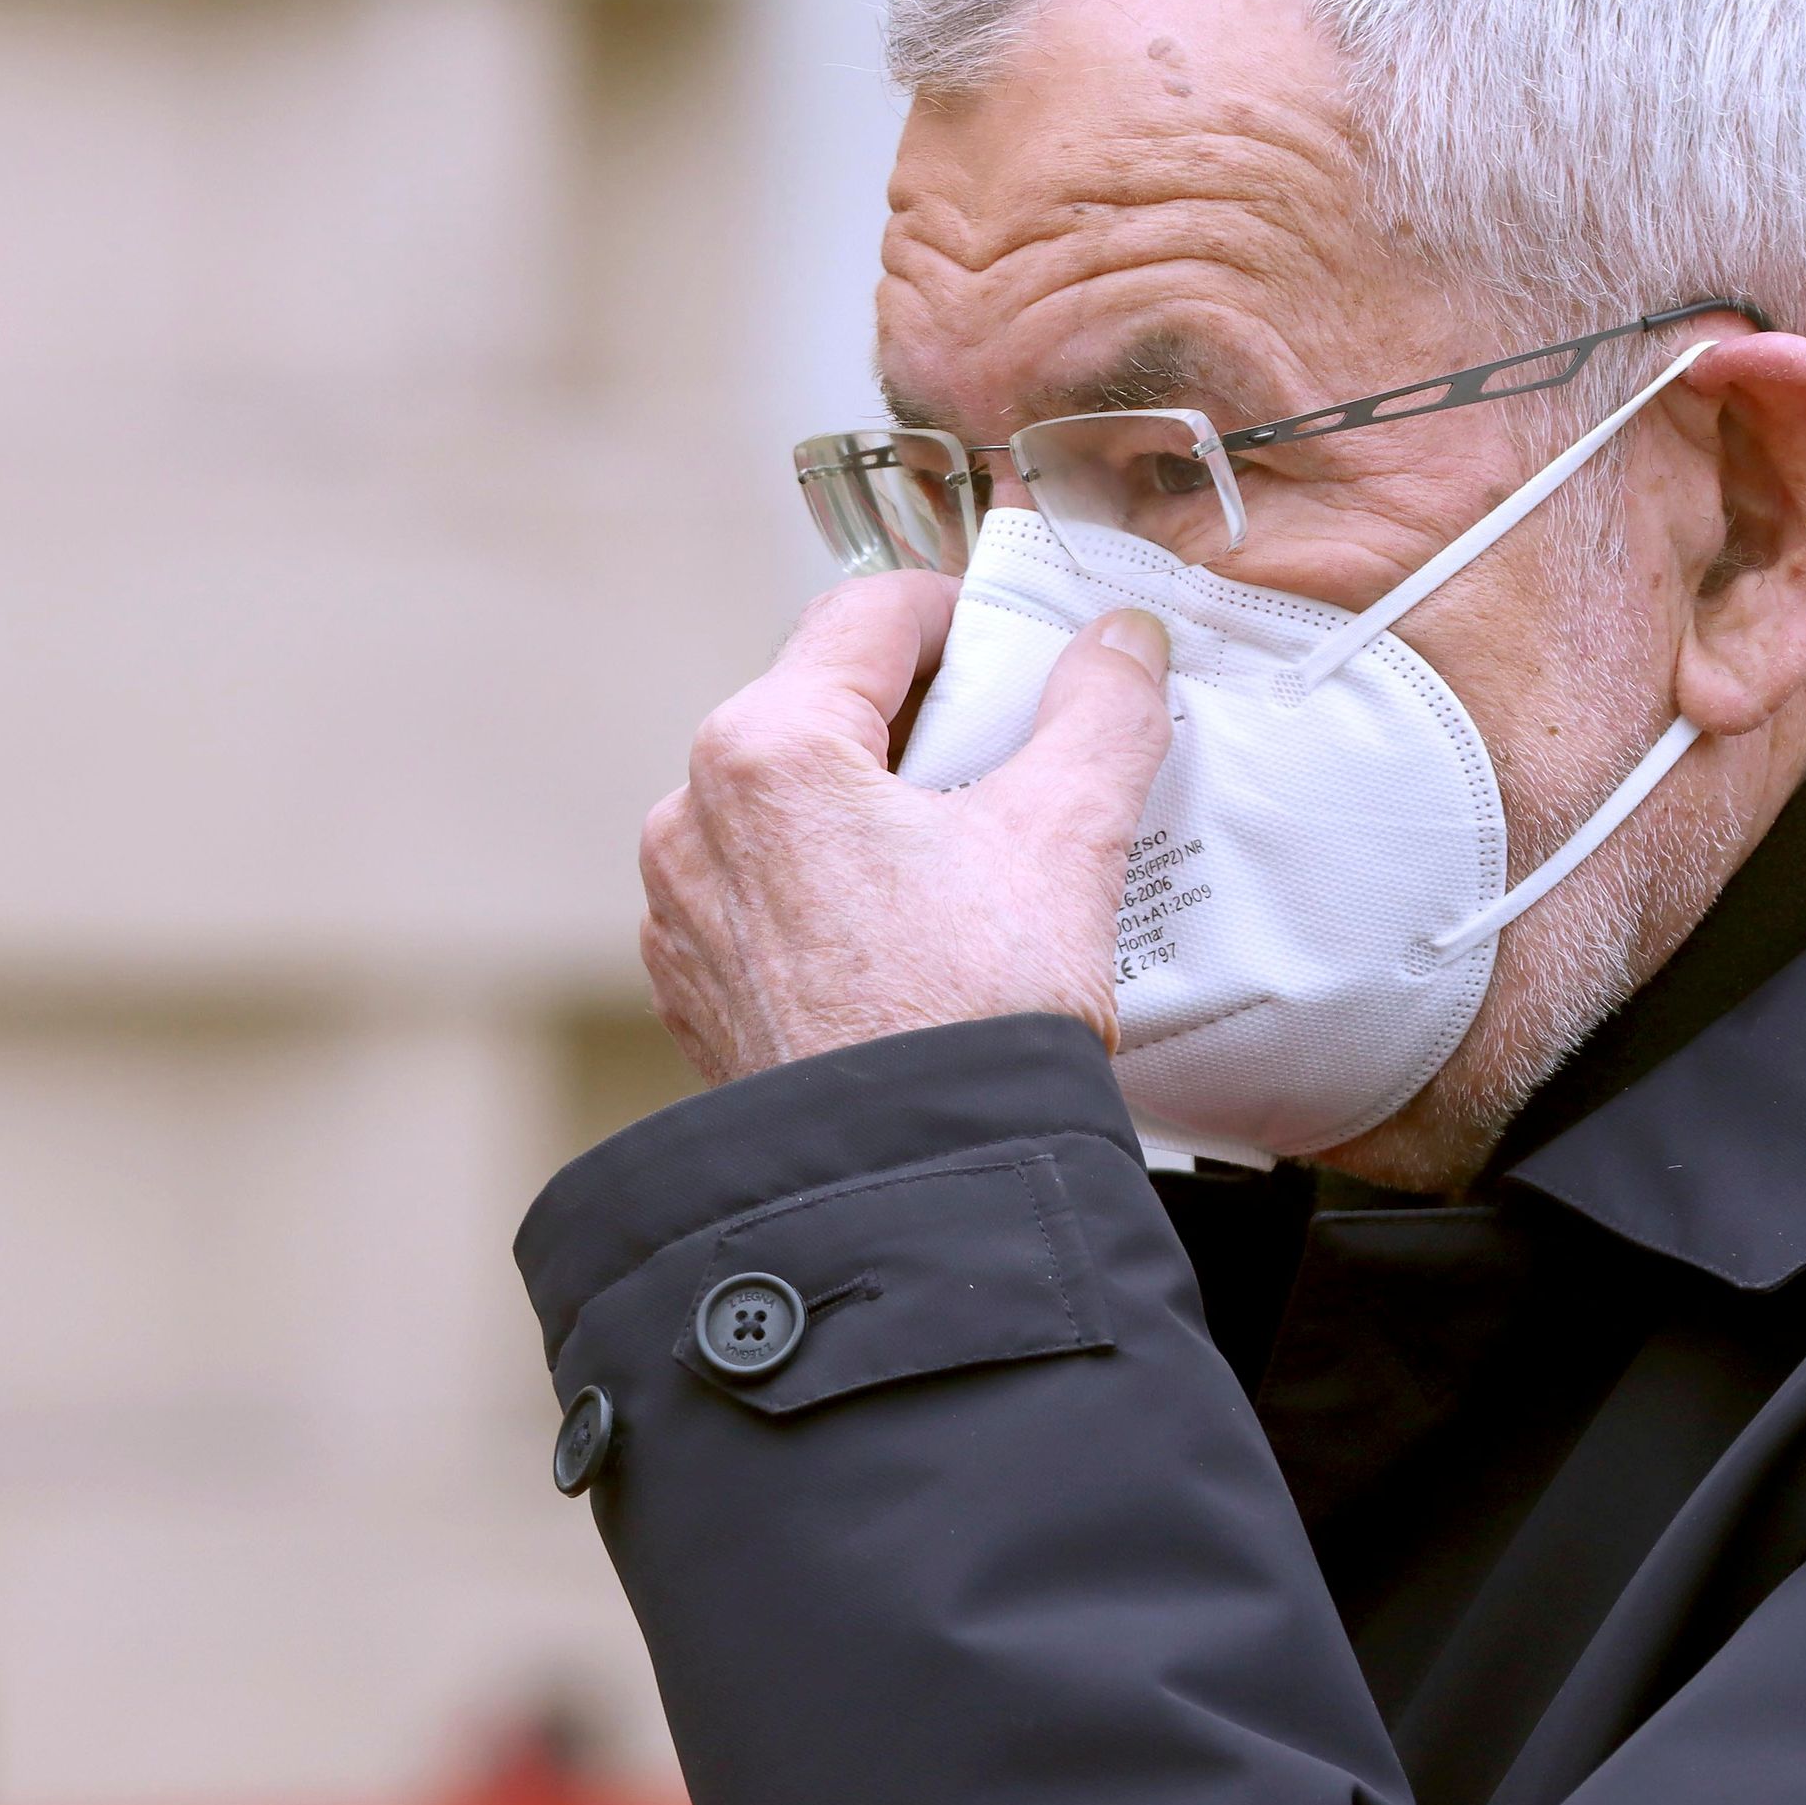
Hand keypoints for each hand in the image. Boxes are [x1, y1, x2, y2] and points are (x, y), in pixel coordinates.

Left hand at [638, 577, 1174, 1081]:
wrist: (909, 1194)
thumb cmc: (968, 1017)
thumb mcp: (1064, 838)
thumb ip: (1100, 714)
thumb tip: (1120, 643)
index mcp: (765, 749)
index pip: (868, 615)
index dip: (961, 610)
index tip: (1023, 640)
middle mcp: (693, 817)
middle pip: (824, 709)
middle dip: (925, 715)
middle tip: (1019, 751)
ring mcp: (684, 909)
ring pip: (793, 805)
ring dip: (879, 803)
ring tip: (977, 852)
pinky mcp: (697, 987)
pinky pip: (770, 894)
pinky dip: (838, 886)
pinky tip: (918, 931)